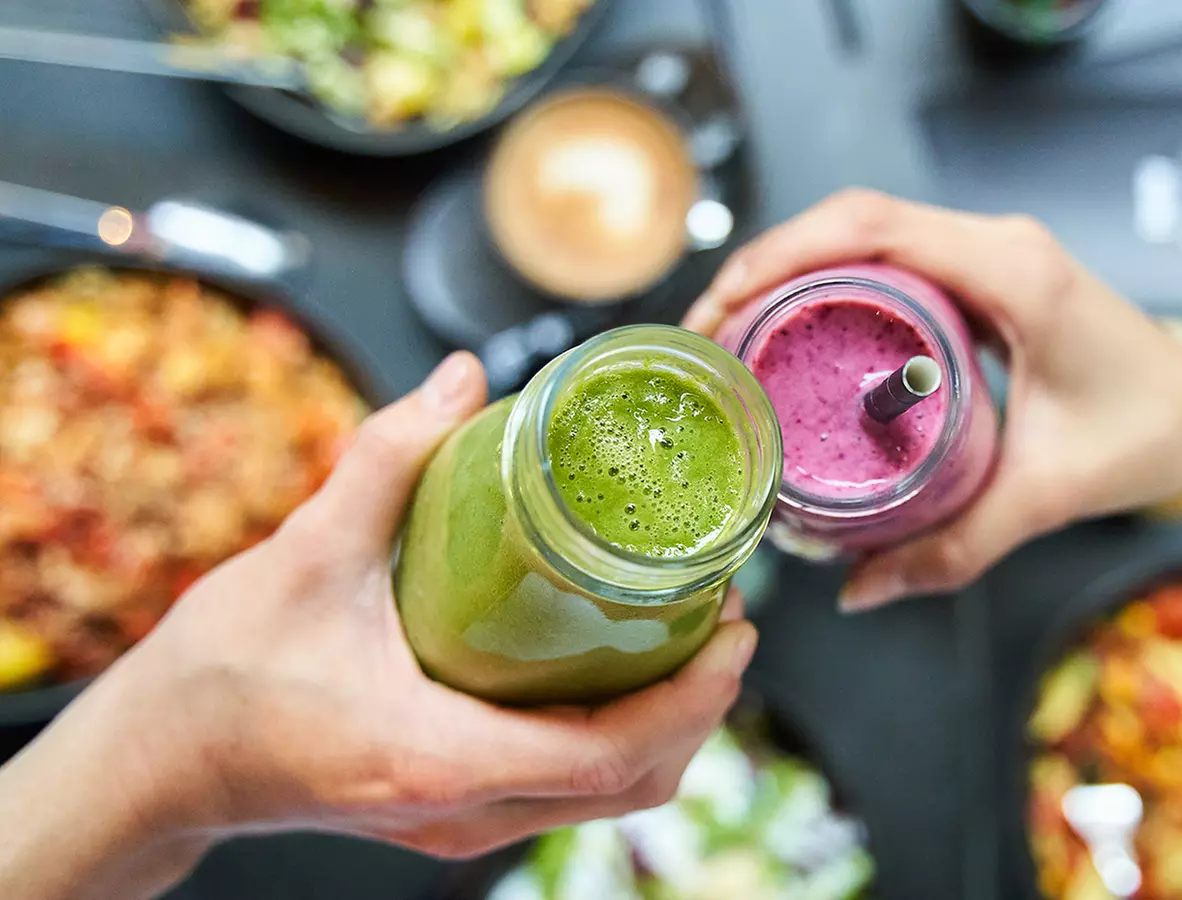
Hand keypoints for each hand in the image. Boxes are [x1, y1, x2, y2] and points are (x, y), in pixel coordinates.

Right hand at [0, 352, 756, 899]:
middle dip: (698, 706)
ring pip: (602, 798)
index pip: (612, 753)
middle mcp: (463, 808)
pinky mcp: (446, 814)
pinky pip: (563, 792)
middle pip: (630, 786)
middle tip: (725, 620)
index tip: (737, 631)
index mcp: (440, 754)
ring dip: (663, 725)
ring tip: (687, 639)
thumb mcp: (302, 554)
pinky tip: (614, 670)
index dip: (694, 696)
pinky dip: (614, 740)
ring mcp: (457, 824)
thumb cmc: (215, 676)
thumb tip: (463, 376)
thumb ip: (384, 457)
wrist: (153, 766)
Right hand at [683, 190, 1181, 610]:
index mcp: (1014, 269)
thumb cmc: (1149, 434)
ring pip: (865, 227)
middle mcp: (998, 242)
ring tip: (734, 330)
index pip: (872, 228)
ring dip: (793, 266)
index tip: (723, 307)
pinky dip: (832, 278)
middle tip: (707, 331)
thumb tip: (856, 589)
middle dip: (767, 263)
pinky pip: (891, 253)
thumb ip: (953, 546)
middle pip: (852, 216)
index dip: (783, 257)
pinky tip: (796, 330)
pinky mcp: (985, 270)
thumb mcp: (1047, 493)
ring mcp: (990, 250)